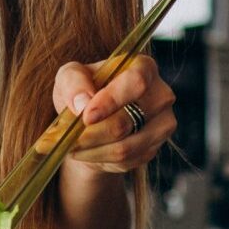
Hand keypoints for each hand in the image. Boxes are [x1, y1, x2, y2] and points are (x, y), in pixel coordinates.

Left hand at [53, 55, 175, 175]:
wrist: (92, 121)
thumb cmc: (83, 90)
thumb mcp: (70, 76)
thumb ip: (73, 81)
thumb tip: (82, 102)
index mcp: (144, 67)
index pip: (136, 82)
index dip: (111, 100)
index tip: (86, 116)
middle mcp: (160, 95)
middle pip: (127, 121)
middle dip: (91, 133)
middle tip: (66, 137)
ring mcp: (161, 124)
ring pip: (125, 146)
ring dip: (91, 149)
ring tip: (70, 145)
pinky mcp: (154, 148)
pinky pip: (125, 160)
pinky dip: (99, 159)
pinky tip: (85, 151)